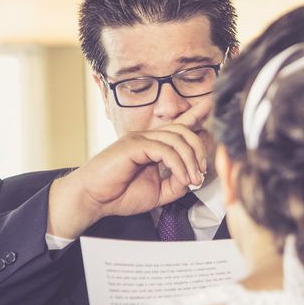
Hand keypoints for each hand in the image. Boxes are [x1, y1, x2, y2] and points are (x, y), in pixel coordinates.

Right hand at [47, 98, 210, 238]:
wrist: (92, 199)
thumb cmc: (119, 194)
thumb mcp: (157, 192)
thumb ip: (176, 184)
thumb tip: (192, 178)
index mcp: (153, 145)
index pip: (178, 125)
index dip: (196, 114)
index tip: (211, 105)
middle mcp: (147, 137)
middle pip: (184, 131)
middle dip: (199, 150)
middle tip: (201, 173)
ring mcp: (140, 139)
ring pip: (177, 139)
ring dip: (190, 161)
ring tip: (192, 180)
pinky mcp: (133, 145)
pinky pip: (165, 150)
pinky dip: (178, 164)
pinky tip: (182, 177)